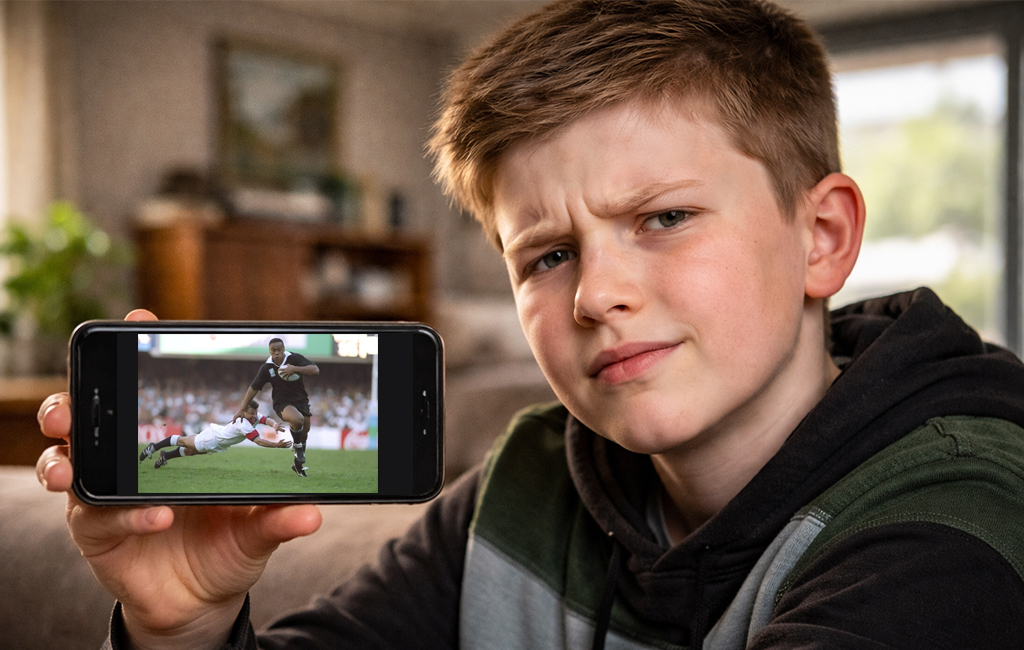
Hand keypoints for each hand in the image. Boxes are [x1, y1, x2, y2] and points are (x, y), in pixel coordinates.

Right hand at [36, 309, 321, 648]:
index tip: (139, 318)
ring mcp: (107, 494)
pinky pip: (95, 518)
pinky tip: (154, 516)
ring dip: (65, 459)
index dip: (137, 349)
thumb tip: (313, 513)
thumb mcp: (258, 527)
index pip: (147, 384)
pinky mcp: (97, 532)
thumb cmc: (228, 543)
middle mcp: (130, 459)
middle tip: (72, 405)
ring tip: (74, 465)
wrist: (204, 599)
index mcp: (169, 440)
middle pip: (86, 416)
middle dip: (70, 402)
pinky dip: (123, 514)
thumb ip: (278, 517)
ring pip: (67, 463)